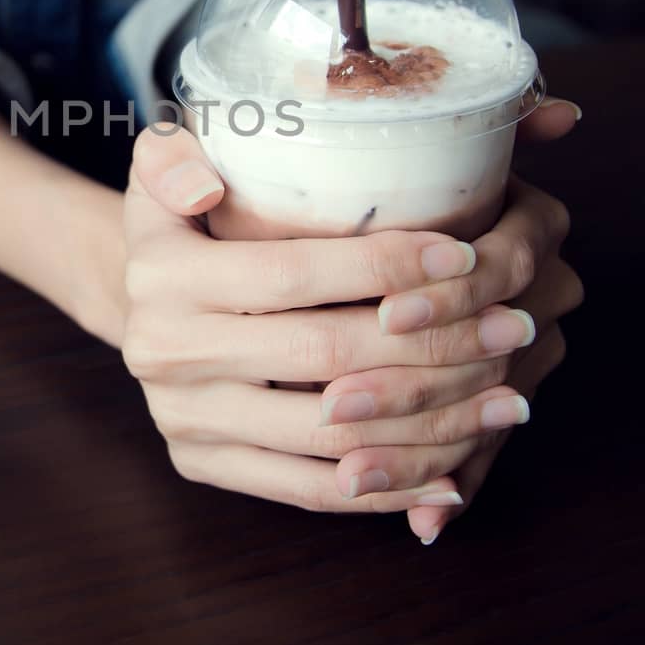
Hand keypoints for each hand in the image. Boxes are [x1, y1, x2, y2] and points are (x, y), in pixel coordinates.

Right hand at [120, 127, 539, 512]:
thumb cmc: (180, 223)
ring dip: (432, 423)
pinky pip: (308, 490)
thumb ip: (175, 153)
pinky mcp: (202, 466)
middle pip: (325, 357)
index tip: (466, 256)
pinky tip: (453, 474)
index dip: (386, 265)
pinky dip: (388, 489)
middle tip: (513, 327)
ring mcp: (184, 419)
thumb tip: (207, 182)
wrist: (131, 301)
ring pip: (330, 435)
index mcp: (164, 275)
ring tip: (507, 397)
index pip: (293, 273)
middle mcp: (166, 353)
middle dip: (435, 344)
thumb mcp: (162, 168)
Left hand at [388, 98, 583, 544]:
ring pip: (488, 410)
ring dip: (422, 447)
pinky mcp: (500, 403)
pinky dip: (453, 486)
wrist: (369, 240)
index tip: (388, 311)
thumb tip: (544, 113)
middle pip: (494, 348)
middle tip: (337, 400)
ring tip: (351, 466)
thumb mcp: (374, 143)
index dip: (452, 292)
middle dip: (415, 382)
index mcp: (532, 222)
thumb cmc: (363, 183)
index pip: (508, 261)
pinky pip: (485, 452)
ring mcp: (530, 355)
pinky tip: (419, 519)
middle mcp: (544, 291)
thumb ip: (423, 120)